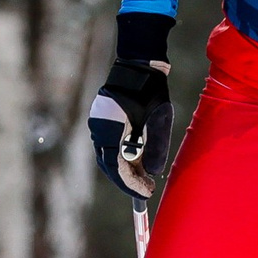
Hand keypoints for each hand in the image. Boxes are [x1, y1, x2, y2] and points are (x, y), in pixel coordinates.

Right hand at [88, 57, 172, 204]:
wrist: (139, 65)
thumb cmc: (151, 90)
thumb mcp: (159, 119)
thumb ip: (156, 146)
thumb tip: (152, 172)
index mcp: (109, 128)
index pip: (116, 165)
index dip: (130, 182)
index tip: (145, 193)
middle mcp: (98, 127)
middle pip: (108, 163)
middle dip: (127, 179)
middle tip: (146, 188)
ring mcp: (97, 122)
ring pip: (107, 155)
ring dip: (124, 168)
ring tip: (144, 177)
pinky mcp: (102, 118)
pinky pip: (109, 144)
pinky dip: (121, 155)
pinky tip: (137, 160)